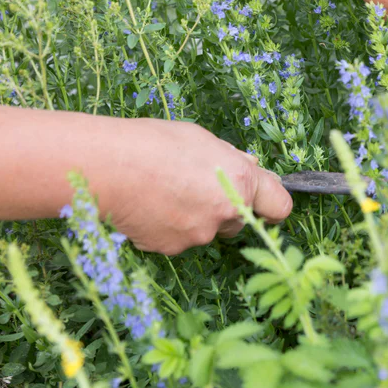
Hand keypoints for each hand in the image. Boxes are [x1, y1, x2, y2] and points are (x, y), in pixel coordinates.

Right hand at [102, 118, 291, 254]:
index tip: (264, 202)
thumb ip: (231, 158)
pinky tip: (151, 207)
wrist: (108, 167)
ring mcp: (201, 234)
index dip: (271, 203)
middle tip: (194, 186)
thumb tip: (248, 165)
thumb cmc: (154, 143)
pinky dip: (170, 228)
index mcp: (242, 181)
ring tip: (166, 192)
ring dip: (197, 218)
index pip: (279, 206)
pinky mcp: (175, 248)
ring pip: (208, 230)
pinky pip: (180, 240)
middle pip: (240, 220)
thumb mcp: (202, 139)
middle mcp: (229, 212)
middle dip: (226, 208)